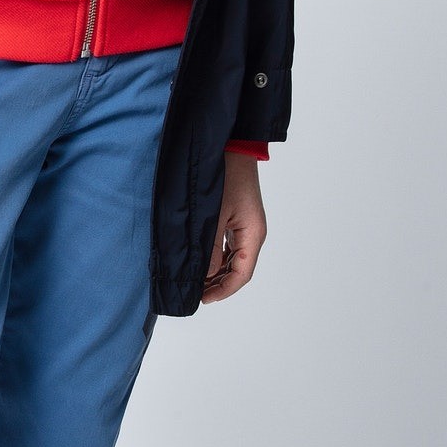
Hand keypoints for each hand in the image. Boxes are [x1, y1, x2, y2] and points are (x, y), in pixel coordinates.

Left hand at [200, 152, 266, 301]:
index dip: (224, 290)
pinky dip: (214, 256)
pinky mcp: (235, 217)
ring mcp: (244, 225)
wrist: (232, 147)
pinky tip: (199, 261)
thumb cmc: (225, 175)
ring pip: (231, 258)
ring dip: (215, 271)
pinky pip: (227, 245)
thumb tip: (205, 274)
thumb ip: (210, 247)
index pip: (242, 274)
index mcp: (253, 234)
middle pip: (238, 269)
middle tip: (194, 292)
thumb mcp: (214, 214)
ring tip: (193, 280)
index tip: (204, 299)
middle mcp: (252, 232)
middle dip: (218, 283)